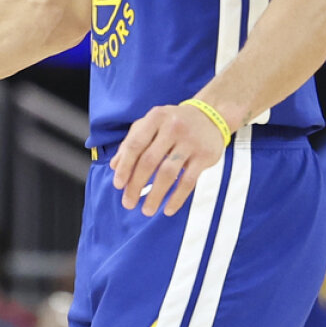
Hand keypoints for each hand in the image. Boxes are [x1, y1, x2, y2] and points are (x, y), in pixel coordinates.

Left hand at [111, 103, 228, 216]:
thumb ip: (132, 141)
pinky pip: (189, 182)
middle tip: (128, 203)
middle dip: (136, 185)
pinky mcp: (204, 156)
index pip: (135, 144)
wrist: (211, 116)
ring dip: (155, 195)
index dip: (125, 166)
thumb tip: (114, 166)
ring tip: (146, 210)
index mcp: (156, 118)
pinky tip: (168, 210)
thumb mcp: (152, 123)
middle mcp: (172, 127)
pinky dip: (177, 198)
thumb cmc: (174, 122)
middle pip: (149, 161)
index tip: (118, 185)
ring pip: (168, 173)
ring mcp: (190, 142)